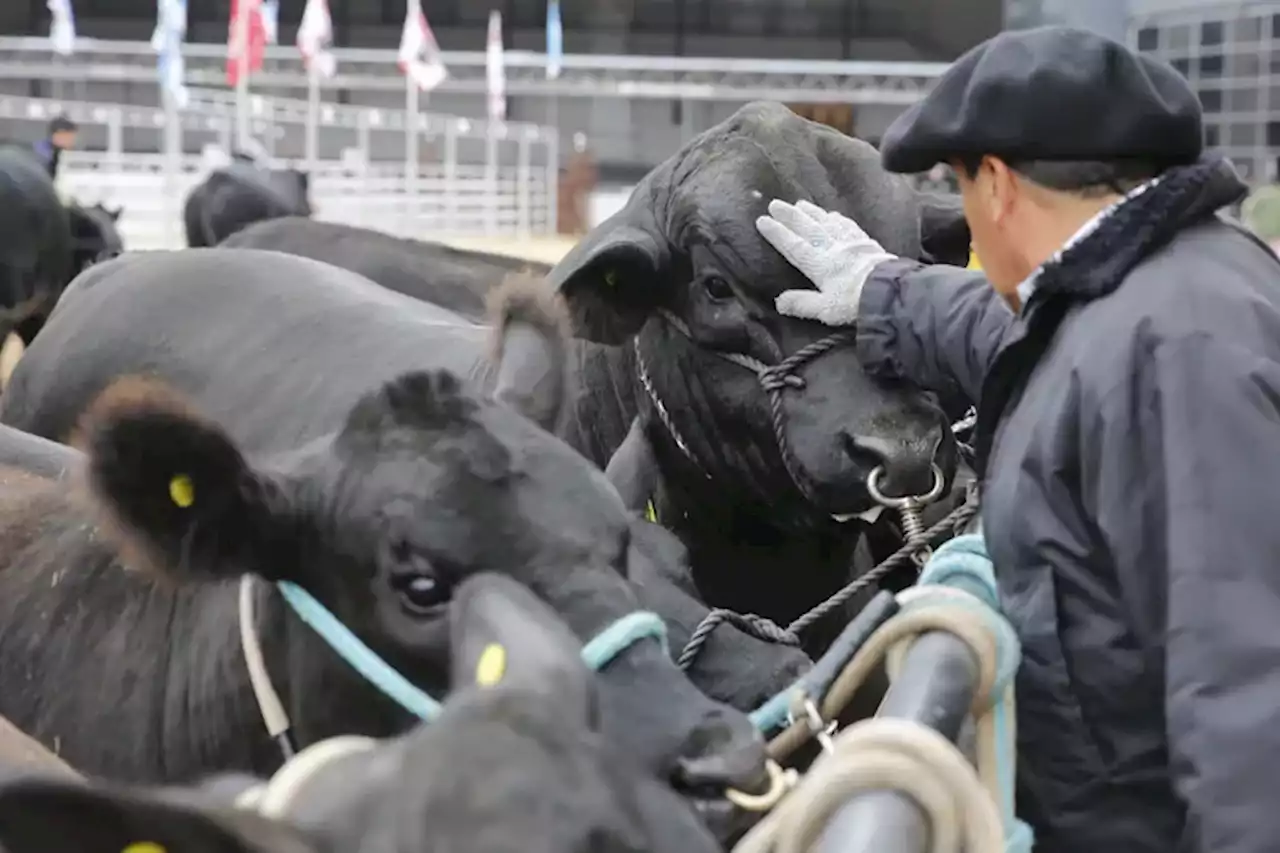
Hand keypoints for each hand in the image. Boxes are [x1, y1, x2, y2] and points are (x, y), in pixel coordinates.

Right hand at [755, 199, 898, 326]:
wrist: (891, 292)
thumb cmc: (855, 303)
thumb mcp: (824, 310)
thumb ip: (801, 304)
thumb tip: (779, 301)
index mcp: (819, 265)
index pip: (793, 246)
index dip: (777, 233)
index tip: (762, 220)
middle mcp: (832, 249)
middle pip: (808, 228)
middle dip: (790, 216)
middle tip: (775, 203)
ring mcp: (850, 243)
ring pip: (826, 223)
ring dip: (812, 212)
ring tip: (800, 203)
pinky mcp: (866, 243)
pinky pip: (848, 226)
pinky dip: (837, 218)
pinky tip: (833, 214)